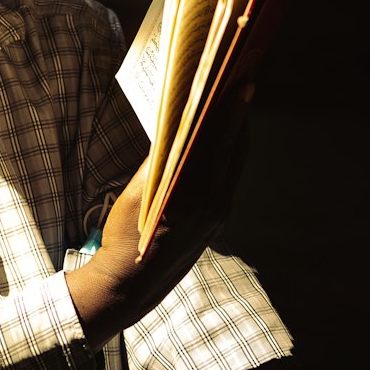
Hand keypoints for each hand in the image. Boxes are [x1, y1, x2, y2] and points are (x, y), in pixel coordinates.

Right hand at [65, 89, 251, 351]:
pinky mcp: (215, 223)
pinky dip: (223, 158)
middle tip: (236, 88)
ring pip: (232, 166)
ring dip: (232, 137)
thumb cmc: (126, 236)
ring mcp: (219, 215)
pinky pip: (225, 181)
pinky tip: (214, 145)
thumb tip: (174, 130)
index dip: (233, 111)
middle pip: (234, 151)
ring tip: (229, 109)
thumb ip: (160, 161)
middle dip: (237, 119)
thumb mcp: (138, 193)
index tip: (243, 85)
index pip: (222, 142)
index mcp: (198, 194)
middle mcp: (216, 203)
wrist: (130, 285)